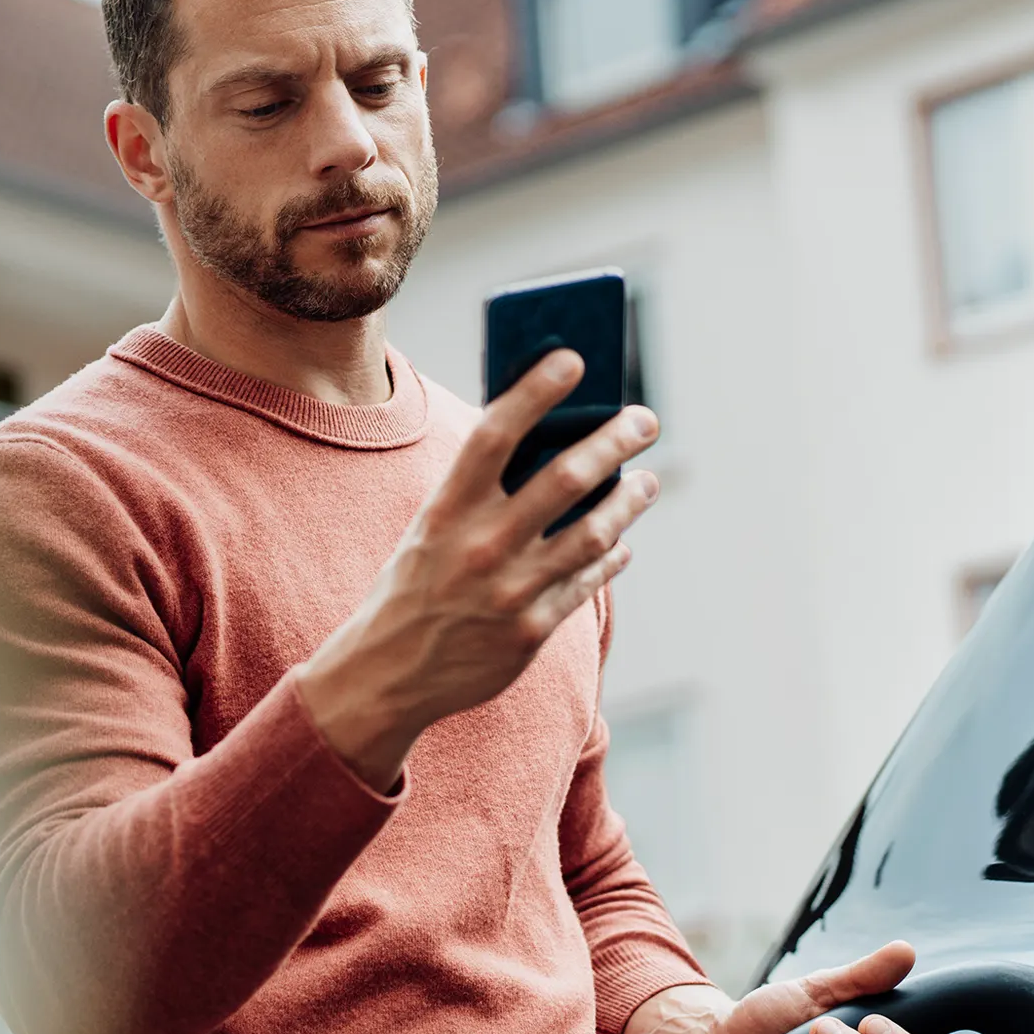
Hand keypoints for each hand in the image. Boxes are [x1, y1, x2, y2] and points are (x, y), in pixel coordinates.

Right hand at [297, 348, 659, 788]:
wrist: (387, 673)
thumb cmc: (414, 584)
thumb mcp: (430, 528)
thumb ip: (479, 492)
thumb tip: (551, 442)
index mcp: (446, 510)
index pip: (496, 435)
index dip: (535, 392)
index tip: (574, 360)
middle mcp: (480, 545)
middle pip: (564, 478)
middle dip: (614, 441)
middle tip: (645, 420)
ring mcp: (509, 590)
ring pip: (593, 531)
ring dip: (629, 499)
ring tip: (647, 480)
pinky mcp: (531, 630)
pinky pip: (587, 581)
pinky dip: (611, 555)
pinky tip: (621, 541)